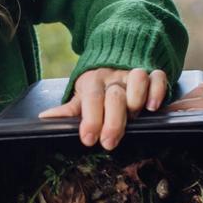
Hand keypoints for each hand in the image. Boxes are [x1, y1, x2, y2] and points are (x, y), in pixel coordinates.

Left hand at [39, 67, 170, 148]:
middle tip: (108, 143)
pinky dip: (157, 90)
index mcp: (93, 82)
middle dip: (112, 121)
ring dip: (136, 98)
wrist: (116, 59)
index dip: (90, 119)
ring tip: (134, 116)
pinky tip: (153, 106)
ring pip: (137, 79)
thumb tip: (44, 119)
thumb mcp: (82, 97)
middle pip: (114, 95)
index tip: (87, 139)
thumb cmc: (97, 87)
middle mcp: (113, 77)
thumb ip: (68, 110)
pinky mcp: (152, 74)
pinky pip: (158, 76)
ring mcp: (133, 74)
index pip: (91, 99)